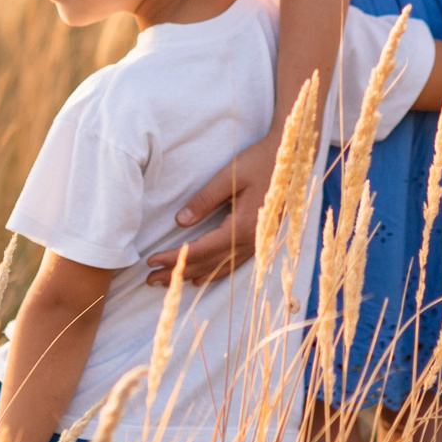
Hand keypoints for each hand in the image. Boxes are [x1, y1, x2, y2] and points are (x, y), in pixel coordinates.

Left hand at [148, 133, 279, 284]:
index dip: (174, 257)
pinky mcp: (259, 239)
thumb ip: (204, 201)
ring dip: (192, 275)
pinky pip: (232, 263)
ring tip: (168, 282)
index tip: (151, 261)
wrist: (292, 159)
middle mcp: (249, 241)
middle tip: (150, 279)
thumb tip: (181, 222)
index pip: (199, 250)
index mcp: (240, 227)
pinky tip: (199, 278)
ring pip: (219, 267)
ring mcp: (256, 243)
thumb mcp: (228, 177)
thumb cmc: (260, 163)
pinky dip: (213, 273)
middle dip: (177, 272)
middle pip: (207, 264)